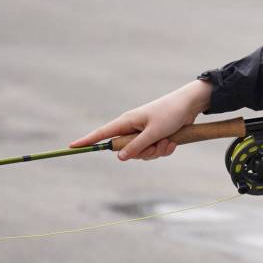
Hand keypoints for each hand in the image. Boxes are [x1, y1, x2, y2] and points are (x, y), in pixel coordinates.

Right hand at [70, 79, 212, 160]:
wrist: (191, 105)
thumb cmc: (171, 113)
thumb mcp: (154, 132)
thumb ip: (137, 146)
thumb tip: (119, 157)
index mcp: (127, 122)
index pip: (102, 133)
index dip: (87, 141)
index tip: (71, 147)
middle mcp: (133, 127)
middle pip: (126, 151)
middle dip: (142, 153)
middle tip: (156, 144)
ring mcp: (144, 132)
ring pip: (142, 153)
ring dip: (156, 151)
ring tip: (168, 140)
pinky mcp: (155, 136)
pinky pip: (154, 151)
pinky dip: (164, 149)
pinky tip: (173, 141)